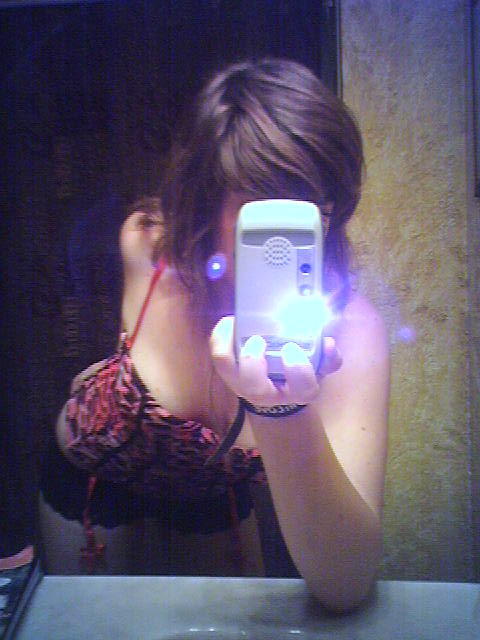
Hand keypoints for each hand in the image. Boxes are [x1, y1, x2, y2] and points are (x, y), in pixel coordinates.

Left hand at [210, 316, 341, 407]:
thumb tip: (328, 344)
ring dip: (229, 348)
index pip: (303, 389)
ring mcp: (243, 382)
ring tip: (235, 324)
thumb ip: (328, 358)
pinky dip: (220, 338)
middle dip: (254, 364)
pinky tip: (229, 321)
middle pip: (254, 387)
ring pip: (227, 371)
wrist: (276, 390)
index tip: (294, 349)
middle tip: (259, 339)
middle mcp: (265, 393)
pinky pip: (219, 355)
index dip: (300, 370)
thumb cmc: (297, 375)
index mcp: (296, 392)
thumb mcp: (318, 369)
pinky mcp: (229, 369)